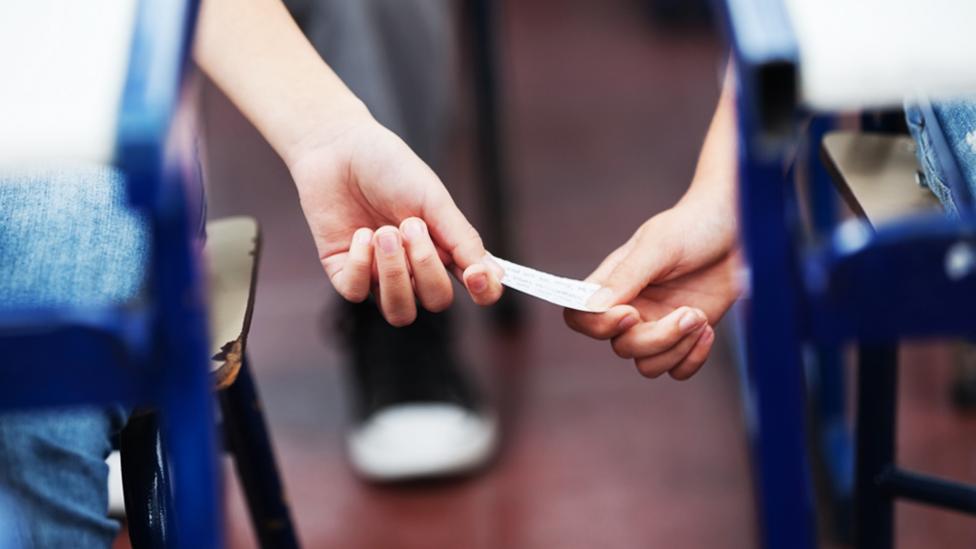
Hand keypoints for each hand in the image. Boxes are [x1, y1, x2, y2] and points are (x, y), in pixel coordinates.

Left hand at [287, 111, 502, 325]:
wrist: (337, 147)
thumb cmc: (390, 168)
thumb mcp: (432, 198)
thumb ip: (461, 238)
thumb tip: (494, 274)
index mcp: (447, 248)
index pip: (476, 288)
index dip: (483, 291)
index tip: (474, 275)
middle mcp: (416, 269)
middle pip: (436, 301)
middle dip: (425, 267)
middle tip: (410, 224)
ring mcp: (380, 275)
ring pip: (399, 311)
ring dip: (394, 274)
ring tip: (384, 232)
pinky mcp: (345, 273)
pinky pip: (357, 293)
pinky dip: (361, 265)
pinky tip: (360, 234)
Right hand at [564, 196, 741, 378]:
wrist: (738, 230)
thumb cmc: (694, 227)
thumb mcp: (659, 245)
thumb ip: (626, 276)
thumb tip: (592, 306)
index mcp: (614, 283)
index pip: (580, 317)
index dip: (598, 326)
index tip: (631, 314)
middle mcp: (631, 308)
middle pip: (622, 347)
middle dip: (657, 338)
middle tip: (689, 312)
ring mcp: (658, 325)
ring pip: (648, 365)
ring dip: (677, 348)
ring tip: (700, 317)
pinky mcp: (686, 338)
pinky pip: (677, 371)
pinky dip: (692, 359)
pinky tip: (708, 331)